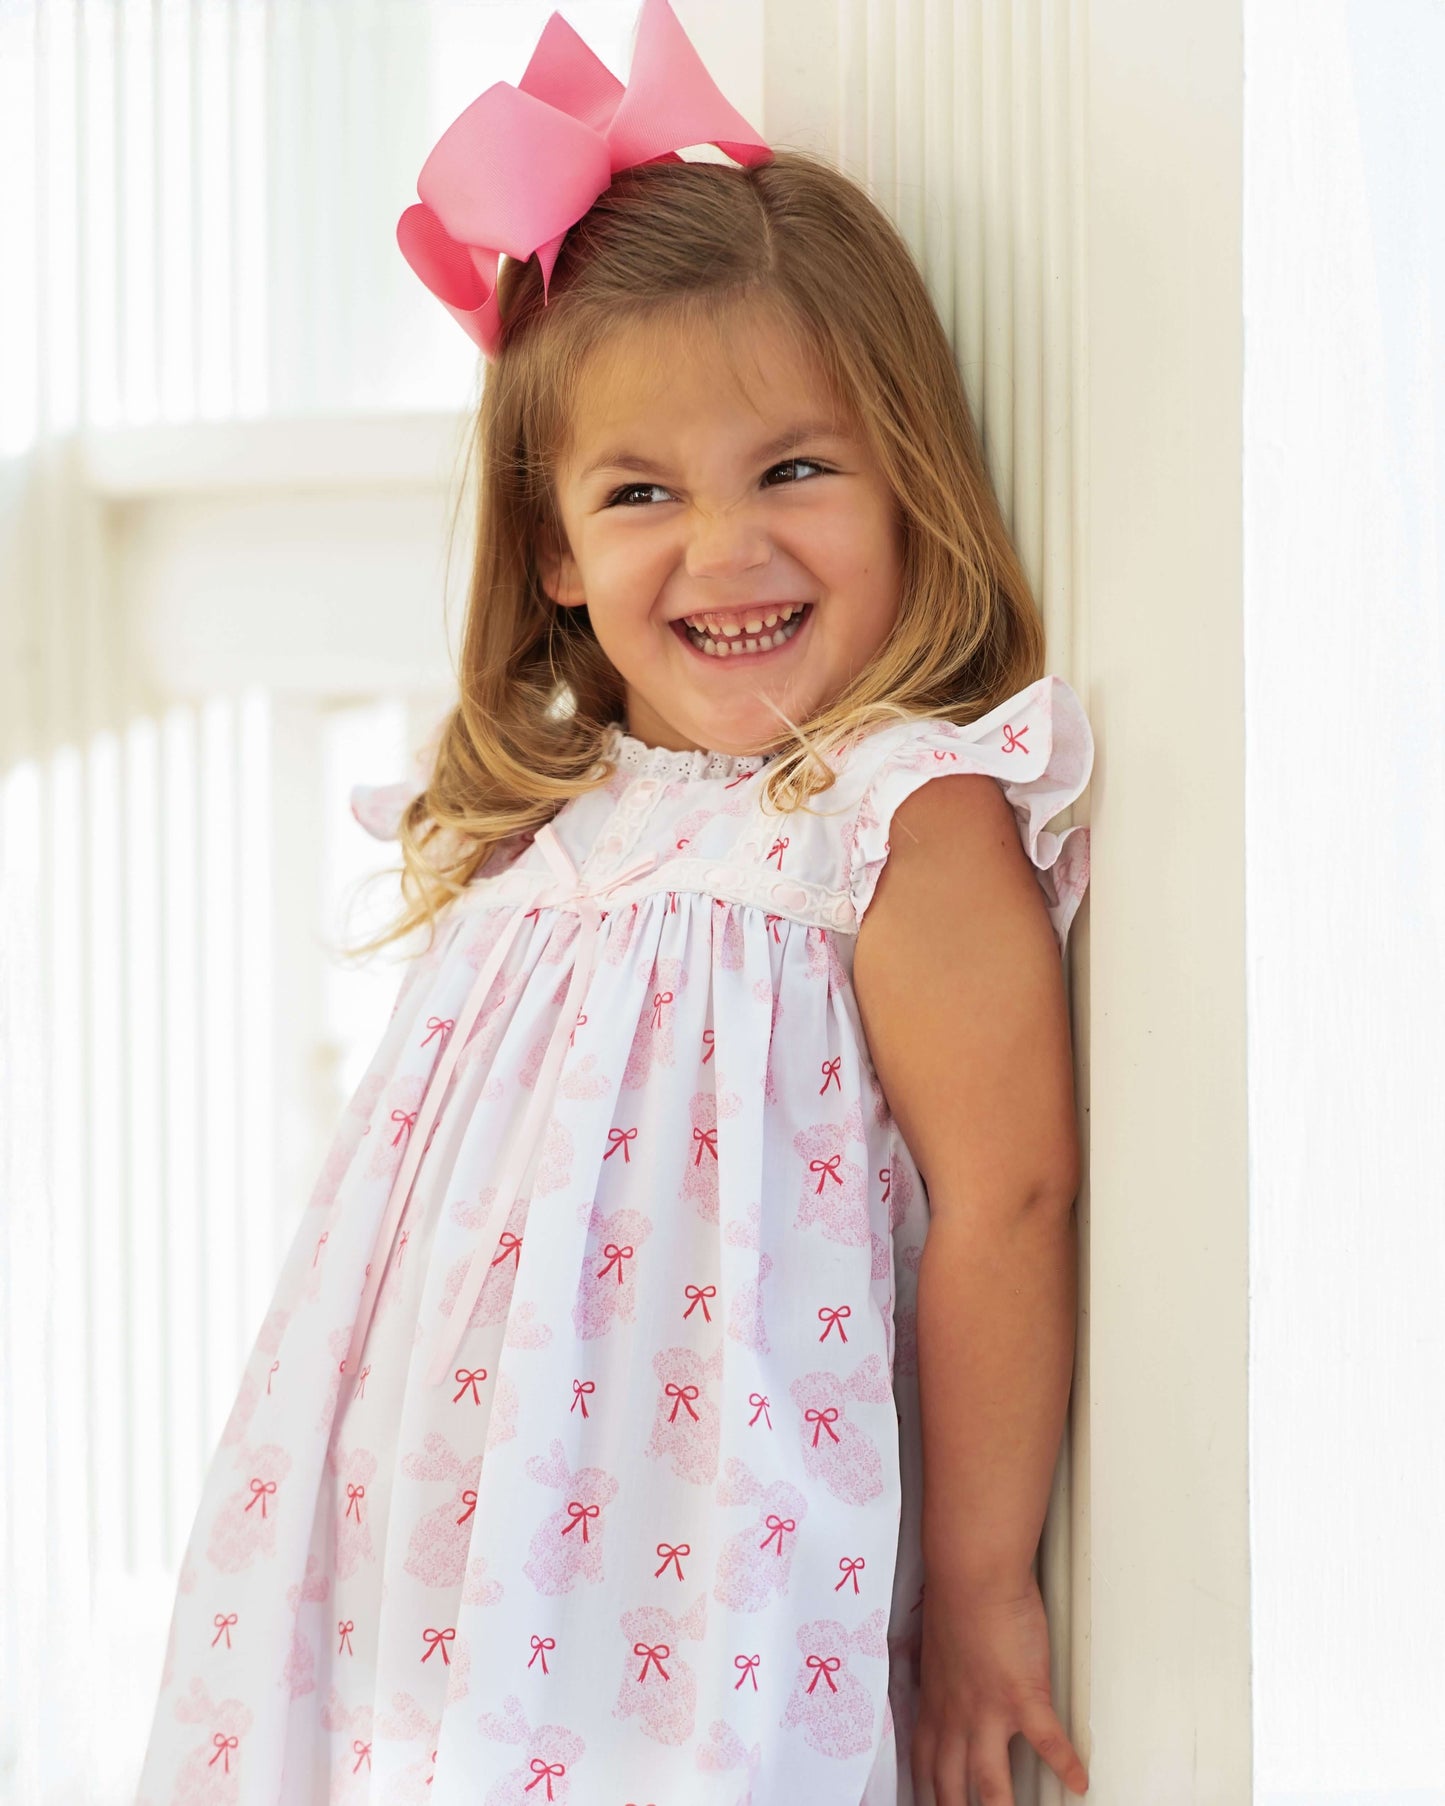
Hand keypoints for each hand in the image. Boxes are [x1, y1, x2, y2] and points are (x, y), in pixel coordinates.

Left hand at [909, 1575, 1088, 1805]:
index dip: (927, 1790)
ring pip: (990, 1782)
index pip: (924, 1762)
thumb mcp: (935, 1645)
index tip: (930, 1802)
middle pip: (950, 1784)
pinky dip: (1066, 1764)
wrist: (972, 1574)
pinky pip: (1048, 1742)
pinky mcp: (1023, 1696)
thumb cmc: (955, 1598)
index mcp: (935, 1703)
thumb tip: (943, 1677)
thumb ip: (942, 1673)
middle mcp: (957, 1716)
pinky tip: (1079, 1780)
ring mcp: (989, 1711)